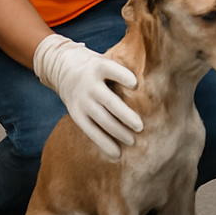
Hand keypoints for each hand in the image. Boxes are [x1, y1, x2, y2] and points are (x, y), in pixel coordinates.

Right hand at [33, 33, 142, 158]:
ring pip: (102, 120)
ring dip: (118, 132)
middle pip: (109, 102)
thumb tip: (151, 85)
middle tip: (140, 127)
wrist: (64, 68)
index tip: (136, 85)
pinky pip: (91, 132)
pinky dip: (104, 143)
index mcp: (99, 66)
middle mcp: (90, 85)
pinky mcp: (77, 115)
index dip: (124, 77)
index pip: (112, 71)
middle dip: (125, 115)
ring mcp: (82, 101)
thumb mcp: (106, 60)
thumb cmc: (96, 66)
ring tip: (132, 141)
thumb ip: (122, 71)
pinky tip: (117, 154)